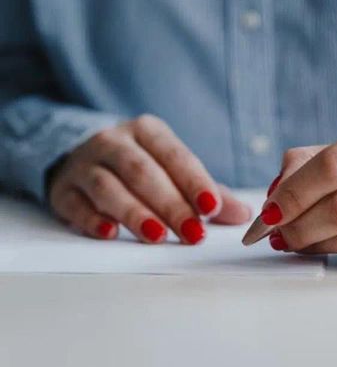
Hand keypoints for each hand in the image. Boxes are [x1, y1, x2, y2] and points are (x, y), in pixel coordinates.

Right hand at [48, 114, 251, 242]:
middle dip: (170, 204)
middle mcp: (114, 141)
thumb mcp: (173, 169)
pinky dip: (92, 220)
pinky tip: (110, 234)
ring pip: (109, 187)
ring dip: (135, 213)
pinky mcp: (63, 188)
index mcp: (148, 131)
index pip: (175, 156)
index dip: (194, 182)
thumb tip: (242, 214)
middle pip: (143, 172)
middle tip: (192, 233)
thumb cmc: (141, 165)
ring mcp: (85, 163)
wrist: (83, 157)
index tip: (212, 208)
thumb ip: (207, 191)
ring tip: (156, 236)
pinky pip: (76, 203)